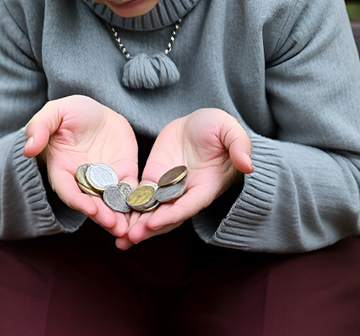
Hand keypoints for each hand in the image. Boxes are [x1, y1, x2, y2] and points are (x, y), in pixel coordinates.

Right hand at [23, 95, 139, 236]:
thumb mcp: (54, 113)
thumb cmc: (71, 112)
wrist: (97, 111)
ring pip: (111, 202)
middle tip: (115, 226)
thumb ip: (39, 128)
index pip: (67, 190)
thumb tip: (28, 149)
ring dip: (119, 217)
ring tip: (128, 230)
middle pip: (91, 203)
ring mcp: (105, 179)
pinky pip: (130, 191)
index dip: (78, 201)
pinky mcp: (124, 174)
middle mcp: (83, 179)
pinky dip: (136, 203)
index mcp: (62, 169)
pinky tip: (143, 214)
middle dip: (103, 216)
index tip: (91, 209)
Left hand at [119, 108, 253, 248]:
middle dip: (150, 228)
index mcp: (207, 186)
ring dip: (136, 225)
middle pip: (168, 216)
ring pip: (151, 211)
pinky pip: (140, 197)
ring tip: (117, 238)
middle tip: (130, 238)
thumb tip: (248, 165)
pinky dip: (128, 209)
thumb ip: (239, 146)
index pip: (189, 205)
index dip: (173, 214)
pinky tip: (111, 218)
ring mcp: (169, 188)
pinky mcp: (153, 179)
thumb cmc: (218, 128)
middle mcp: (187, 193)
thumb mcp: (230, 131)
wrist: (198, 122)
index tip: (155, 223)